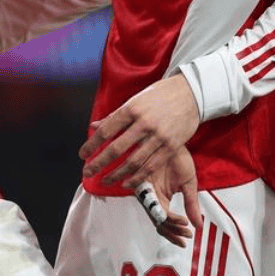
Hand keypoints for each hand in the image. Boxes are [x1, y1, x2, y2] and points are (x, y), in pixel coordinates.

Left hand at [80, 74, 201, 187]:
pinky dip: (137, 177)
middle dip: (99, 163)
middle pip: (116, 149)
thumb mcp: (136, 99)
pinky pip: (151, 166)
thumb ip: (116, 115)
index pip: (106, 131)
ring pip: (133, 162)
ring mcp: (158, 136)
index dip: (92, 145)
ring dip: (116, 174)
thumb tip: (95, 126)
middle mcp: (144, 123)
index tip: (82, 154)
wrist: (191, 93)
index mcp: (132, 109)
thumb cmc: (160, 95)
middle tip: (87, 172)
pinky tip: (126, 182)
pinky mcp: (171, 146)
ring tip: (105, 180)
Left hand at [137, 147, 202, 247]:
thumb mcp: (189, 182)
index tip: (188, 234)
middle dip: (172, 232)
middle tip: (185, 235)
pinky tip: (177, 213)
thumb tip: (199, 225)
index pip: (165, 220)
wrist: (171, 137)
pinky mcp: (144, 181)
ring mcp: (146, 189)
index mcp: (161, 197)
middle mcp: (151, 195)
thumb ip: (192, 203)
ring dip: (170, 224)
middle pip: (158, 222)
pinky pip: (150, 202)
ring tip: (184, 225)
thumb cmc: (178, 157)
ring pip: (153, 215)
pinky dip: (164, 212)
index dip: (175, 230)